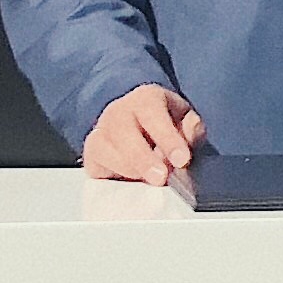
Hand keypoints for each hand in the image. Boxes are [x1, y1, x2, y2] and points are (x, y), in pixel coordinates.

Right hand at [82, 84, 204, 183]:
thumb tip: (190, 138)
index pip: (153, 115)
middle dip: (144, 159)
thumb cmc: (166, 124)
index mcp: (145, 98)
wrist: (139, 126)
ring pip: (105, 151)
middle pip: (124, 133)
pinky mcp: (90, 155)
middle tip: (161, 179)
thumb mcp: (186, 121)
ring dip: (129, 170)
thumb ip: (191, 129)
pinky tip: (131, 184)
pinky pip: (95, 168)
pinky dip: (113, 179)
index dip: (168, 138)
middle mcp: (118, 112)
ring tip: (149, 182)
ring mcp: (100, 132)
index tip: (181, 160)